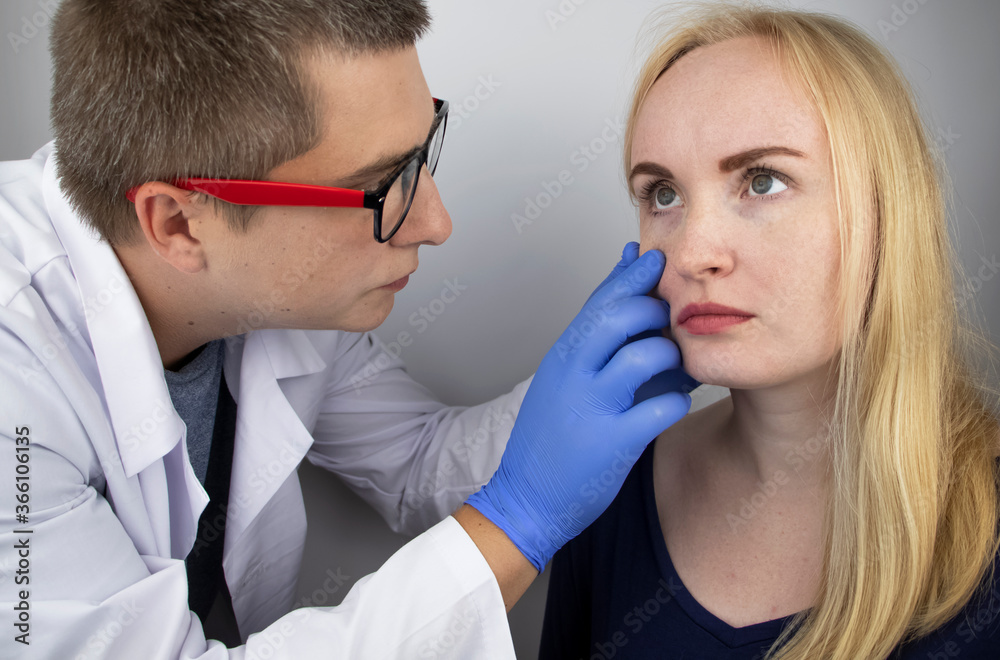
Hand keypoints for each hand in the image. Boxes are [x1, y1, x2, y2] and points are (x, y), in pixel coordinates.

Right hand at [465, 246, 694, 571]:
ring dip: (672, 355)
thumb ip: (593, 335)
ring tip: (677, 364)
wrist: (526, 498)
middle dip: (655, 310)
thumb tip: (621, 285)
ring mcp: (592, 408)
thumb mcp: (563, 376)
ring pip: (644, 357)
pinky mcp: (614, 443)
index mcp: (563, 355)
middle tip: (672, 318)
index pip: (599, 300)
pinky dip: (678, 400)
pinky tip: (676, 402)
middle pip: (621, 318)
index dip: (632, 273)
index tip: (656, 259)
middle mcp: (574, 375)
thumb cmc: (551, 435)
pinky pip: (661, 408)